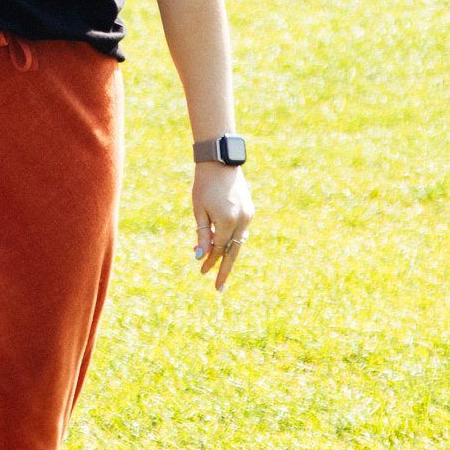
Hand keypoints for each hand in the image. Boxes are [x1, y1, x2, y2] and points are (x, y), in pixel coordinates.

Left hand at [192, 164, 252, 291]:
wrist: (220, 161)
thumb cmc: (205, 184)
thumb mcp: (199, 210)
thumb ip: (203, 234)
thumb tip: (200, 256)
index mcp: (227, 221)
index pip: (218, 249)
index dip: (209, 261)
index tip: (201, 272)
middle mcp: (241, 221)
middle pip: (233, 252)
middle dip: (225, 270)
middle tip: (219, 288)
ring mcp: (248, 216)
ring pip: (238, 242)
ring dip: (226, 252)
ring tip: (212, 260)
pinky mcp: (250, 211)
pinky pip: (241, 231)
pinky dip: (231, 239)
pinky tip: (220, 241)